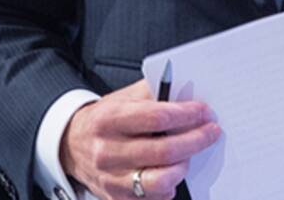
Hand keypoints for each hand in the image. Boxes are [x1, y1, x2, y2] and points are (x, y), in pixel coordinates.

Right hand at [58, 79, 220, 199]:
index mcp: (109, 120)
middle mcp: (108, 151)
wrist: (72, 145)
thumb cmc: (104, 119)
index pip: (156, 117)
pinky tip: (171, 171)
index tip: (204, 112)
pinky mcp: (117, 198)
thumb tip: (188, 95)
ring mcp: (112, 179)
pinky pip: (154, 199)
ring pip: (160, 181)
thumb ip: (154, 94)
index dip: (186, 114)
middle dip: (196, 140)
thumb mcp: (123, 98)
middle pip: (164, 151)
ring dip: (183, 166)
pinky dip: (169, 186)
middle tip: (211, 132)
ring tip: (189, 154)